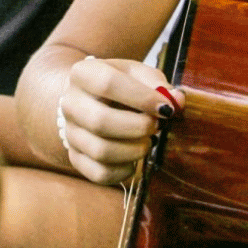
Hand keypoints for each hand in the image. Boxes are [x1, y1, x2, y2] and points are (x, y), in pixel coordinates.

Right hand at [59, 57, 183, 184]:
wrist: (91, 98)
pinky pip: (100, 174)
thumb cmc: (120, 85)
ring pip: (101, 151)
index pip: (108, 83)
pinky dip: (124, 170)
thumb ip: (158, 84)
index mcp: (83, 73)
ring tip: (148, 141)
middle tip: (157, 126)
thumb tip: (177, 100)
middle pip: (100, 121)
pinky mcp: (76, 158)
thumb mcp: (137, 74)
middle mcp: (70, 103)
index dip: (142, 98)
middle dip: (138, 127)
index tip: (167, 108)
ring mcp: (70, 133)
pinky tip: (134, 158)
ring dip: (134, 150)